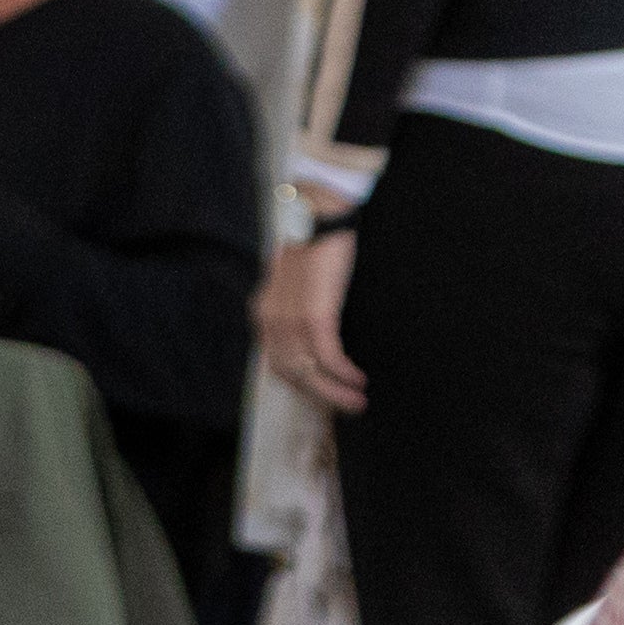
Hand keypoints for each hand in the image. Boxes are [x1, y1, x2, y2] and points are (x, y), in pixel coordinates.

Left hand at [261, 229, 368, 411]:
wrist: (320, 217)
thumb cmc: (317, 249)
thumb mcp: (299, 286)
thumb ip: (300, 310)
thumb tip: (319, 339)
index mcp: (264, 314)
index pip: (277, 362)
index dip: (303, 384)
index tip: (327, 396)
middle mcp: (269, 320)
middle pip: (291, 374)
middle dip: (321, 396)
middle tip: (348, 407)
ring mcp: (288, 319)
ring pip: (308, 371)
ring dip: (335, 392)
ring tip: (359, 400)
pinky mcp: (312, 315)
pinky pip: (327, 357)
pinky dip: (343, 373)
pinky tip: (358, 380)